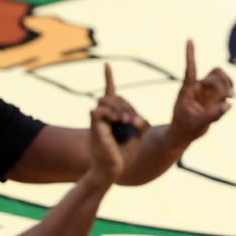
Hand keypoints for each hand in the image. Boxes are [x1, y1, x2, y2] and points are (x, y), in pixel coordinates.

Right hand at [88, 63, 145, 180]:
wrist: (113, 171)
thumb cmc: (124, 156)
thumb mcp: (137, 136)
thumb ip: (139, 123)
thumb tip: (141, 118)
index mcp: (113, 116)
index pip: (110, 92)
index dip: (108, 78)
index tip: (106, 64)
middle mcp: (104, 116)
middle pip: (114, 96)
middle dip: (126, 105)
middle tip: (134, 121)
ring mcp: (99, 120)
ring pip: (106, 100)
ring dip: (120, 108)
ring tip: (125, 122)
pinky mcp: (95, 126)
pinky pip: (99, 111)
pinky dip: (111, 114)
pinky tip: (118, 122)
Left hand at [168, 39, 233, 142]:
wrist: (183, 134)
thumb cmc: (185, 127)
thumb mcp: (198, 123)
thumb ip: (214, 115)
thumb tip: (229, 105)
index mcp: (188, 89)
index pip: (190, 68)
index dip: (190, 54)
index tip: (189, 38)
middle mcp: (198, 87)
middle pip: (214, 74)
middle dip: (224, 81)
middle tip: (228, 94)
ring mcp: (206, 92)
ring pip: (220, 78)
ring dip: (228, 84)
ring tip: (230, 95)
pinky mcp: (212, 97)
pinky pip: (224, 89)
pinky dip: (229, 91)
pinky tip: (228, 101)